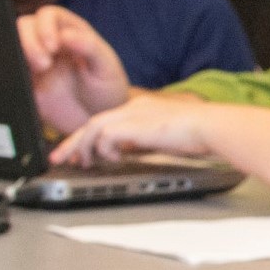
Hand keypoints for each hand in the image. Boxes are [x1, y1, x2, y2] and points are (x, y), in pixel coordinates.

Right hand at [17, 5, 136, 131]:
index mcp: (71, 31)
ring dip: (19, 53)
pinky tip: (25, 81)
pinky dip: (11, 72)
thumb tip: (66, 34)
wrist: (98, 120)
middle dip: (29, 40)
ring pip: (13, 44)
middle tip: (44, 64)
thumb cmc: (107, 90)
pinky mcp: (24, 82)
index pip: (49, 15)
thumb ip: (90, 47)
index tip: (53, 46)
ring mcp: (34, 61)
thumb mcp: (107, 68)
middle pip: (25, 26)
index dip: (46, 26)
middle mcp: (49, 42)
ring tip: (39, 71)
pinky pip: (9, 71)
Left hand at [53, 94, 212, 165]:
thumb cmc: (198, 134)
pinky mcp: (134, 124)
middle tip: (59, 158)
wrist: (210, 126)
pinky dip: (103, 149)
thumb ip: (142, 142)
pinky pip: (105, 136)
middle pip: (92, 123)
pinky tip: (112, 159)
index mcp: (141, 109)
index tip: (79, 153)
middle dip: (72, 143)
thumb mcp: (162, 138)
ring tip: (81, 162)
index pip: (105, 121)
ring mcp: (133, 113)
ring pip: (93, 127)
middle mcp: (133, 107)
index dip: (87, 138)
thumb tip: (125, 154)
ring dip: (82, 146)